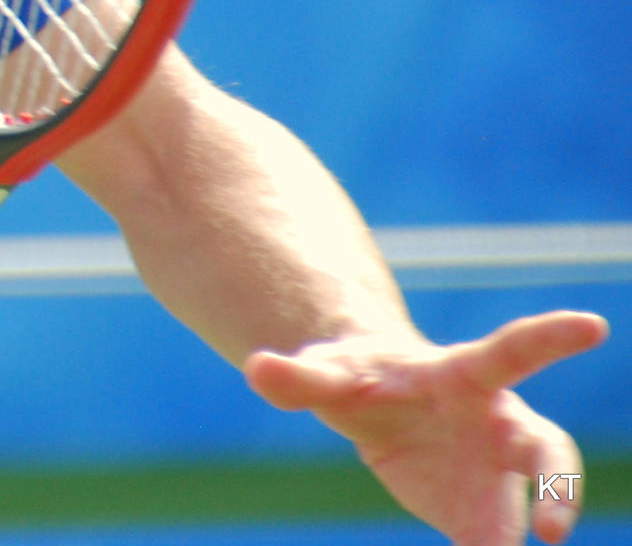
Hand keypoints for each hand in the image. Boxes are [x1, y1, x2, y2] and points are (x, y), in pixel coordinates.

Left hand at [245, 312, 608, 545]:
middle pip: (547, 448)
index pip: (510, 352)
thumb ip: (296, 376)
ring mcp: (498, 470)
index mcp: (462, 375)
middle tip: (551, 529)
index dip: (551, 336)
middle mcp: (497, 421)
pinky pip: (502, 541)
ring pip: (540, 498)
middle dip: (559, 485)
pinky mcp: (486, 513)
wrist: (369, 406)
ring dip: (541, 525)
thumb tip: (254, 366)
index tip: (593, 323)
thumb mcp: (323, 374)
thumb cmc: (355, 377)